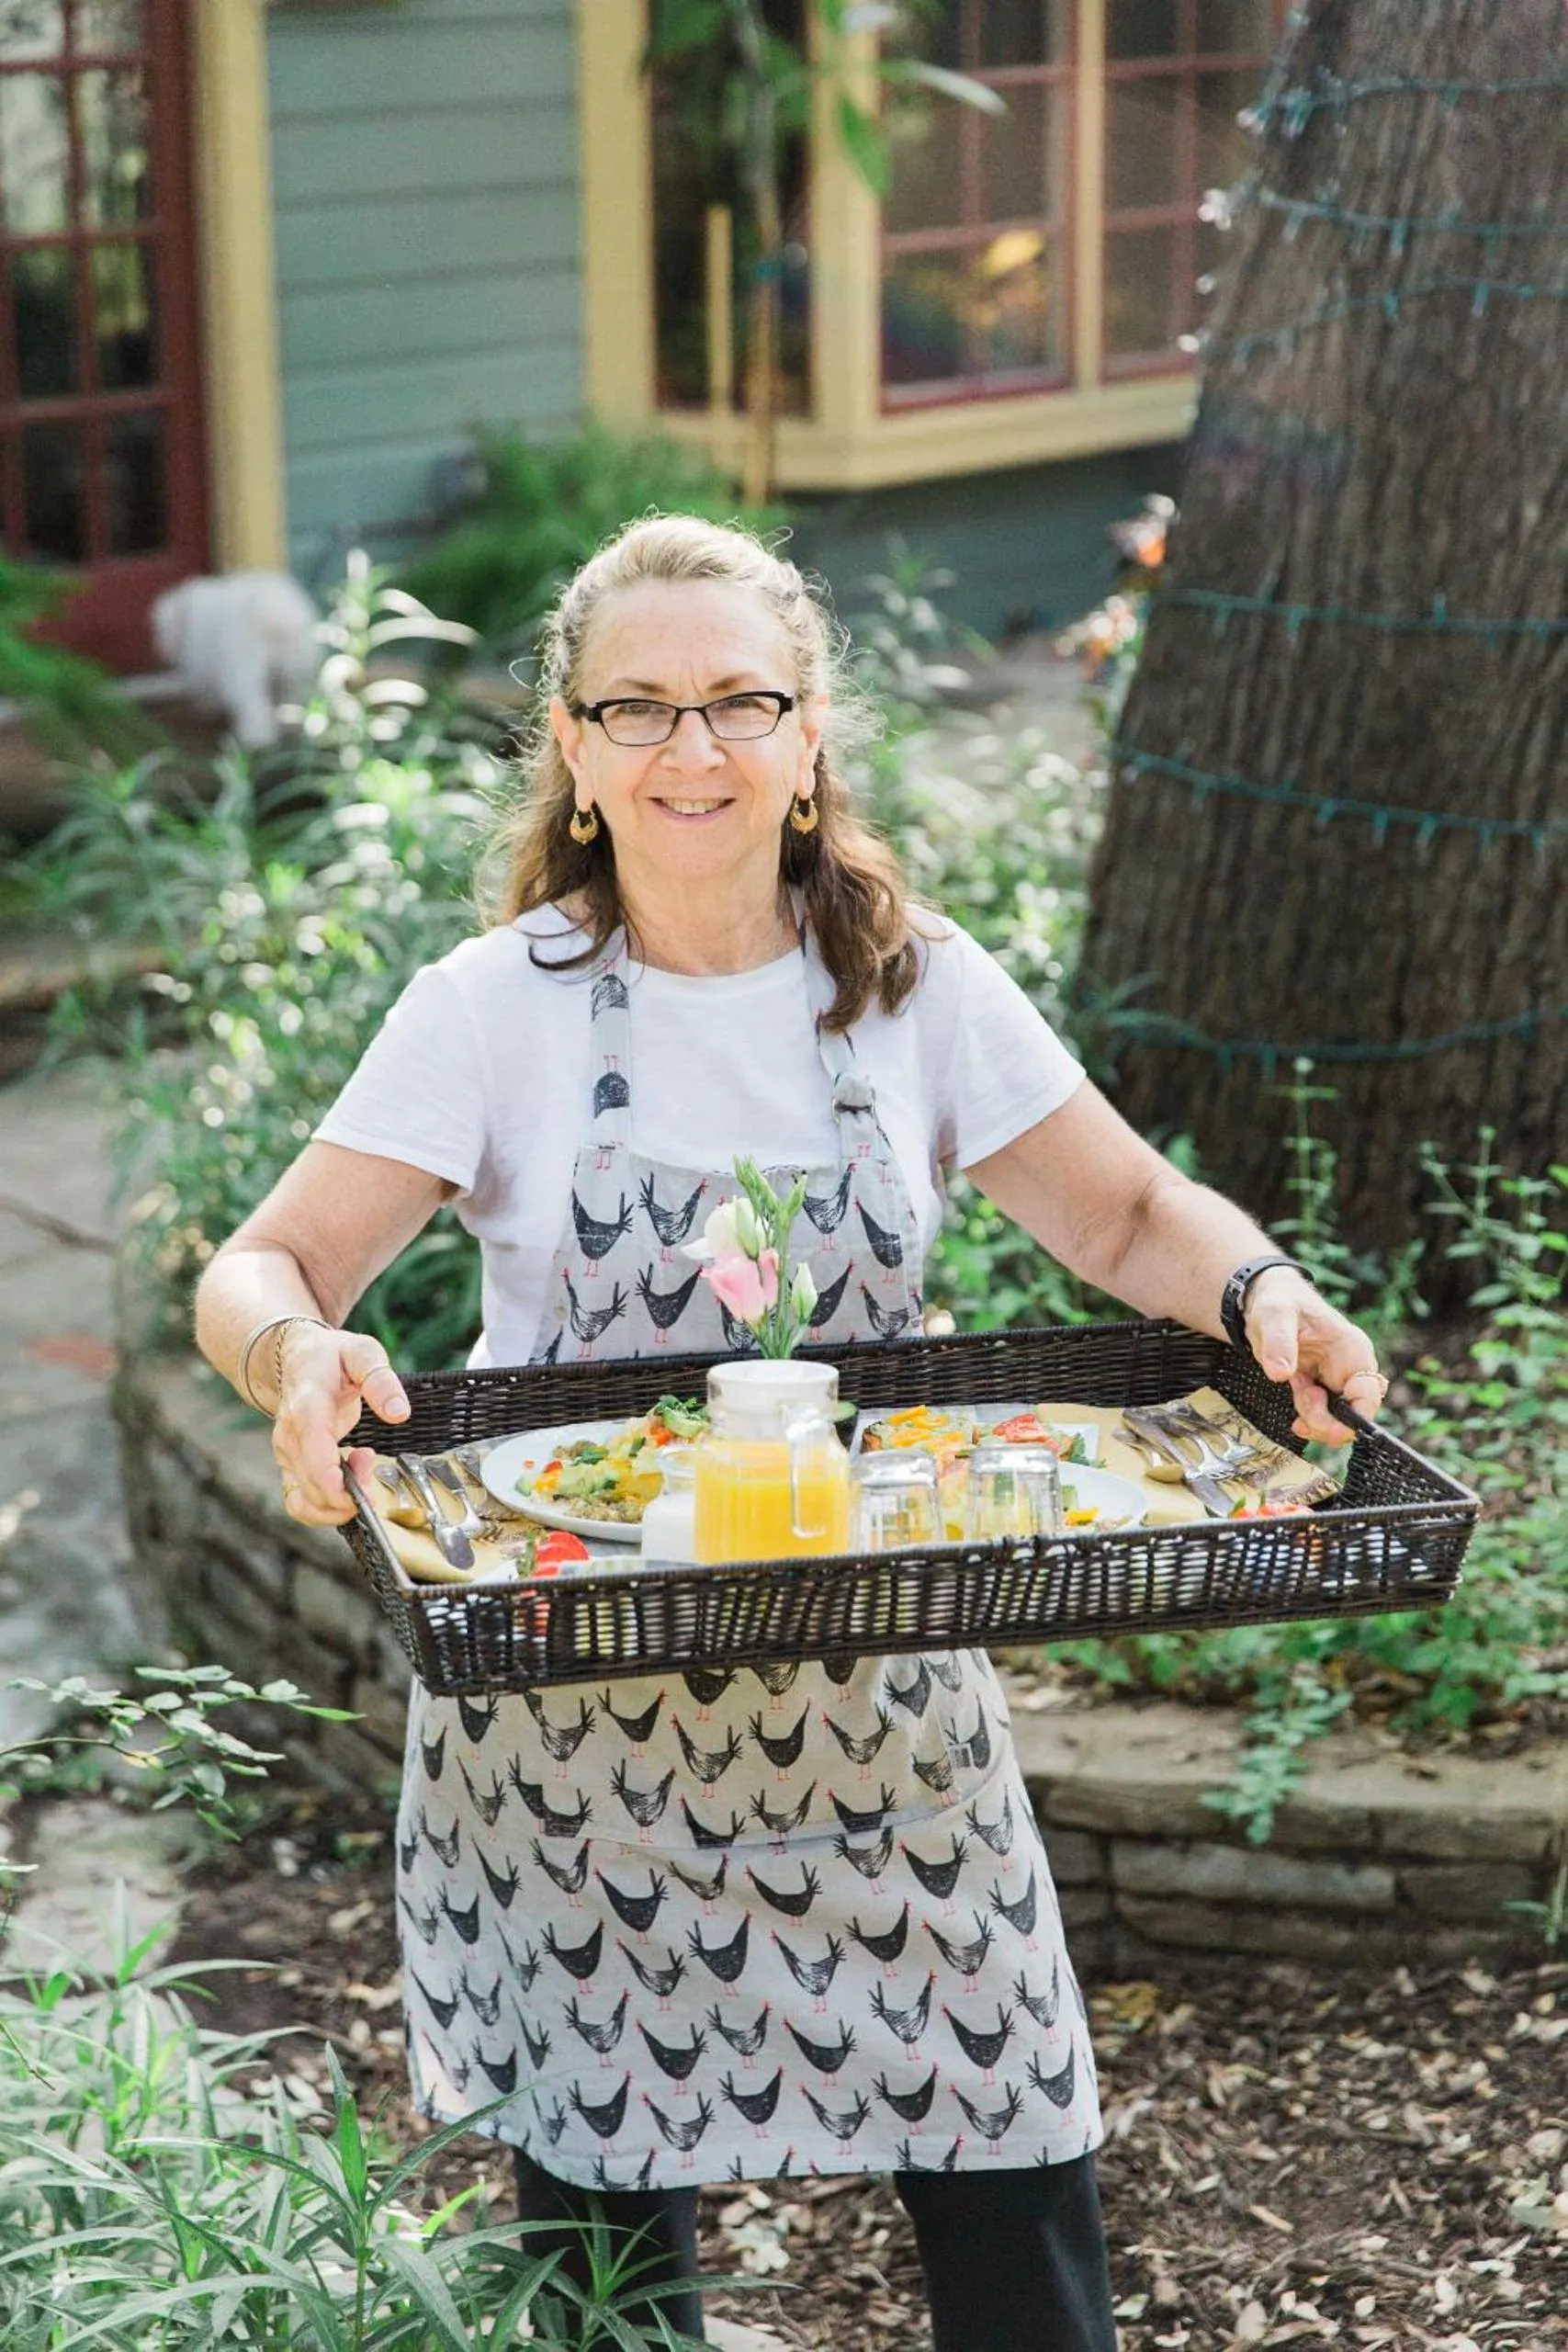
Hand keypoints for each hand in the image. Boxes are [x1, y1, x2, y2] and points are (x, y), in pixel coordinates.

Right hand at [271, 1323, 409, 1523]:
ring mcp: (285, 1454)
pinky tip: (348, 1485)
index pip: (314, 1458)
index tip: (364, 1495)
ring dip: (338, 1504)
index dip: (336, 1487)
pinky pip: (300, 1503)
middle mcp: (289, 1436)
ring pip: (303, 1501)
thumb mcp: (363, 1353)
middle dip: (349, 1494)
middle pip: (312, 1487)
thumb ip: (381, 1381)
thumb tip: (399, 1414)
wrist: (297, 1357)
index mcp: (307, 1408)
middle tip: (371, 1461)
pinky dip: (325, 1508)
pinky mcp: (289, 1466)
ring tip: (361, 1467)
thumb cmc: (332, 1357)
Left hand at [1243, 1268, 1387, 1445]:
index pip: (1368, 1395)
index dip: (1354, 1419)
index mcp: (1352, 1350)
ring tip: (1295, 1384)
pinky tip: (1295, 1414)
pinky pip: (1324, 1417)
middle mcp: (1352, 1368)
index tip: (1330, 1430)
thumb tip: (1279, 1373)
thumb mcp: (1275, 1315)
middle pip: (1352, 1415)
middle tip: (1301, 1393)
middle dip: (1324, 1418)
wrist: (1268, 1301)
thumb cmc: (1279, 1302)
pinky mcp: (1324, 1389)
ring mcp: (1339, 1380)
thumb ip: (1279, 1342)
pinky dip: (1308, 1420)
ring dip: (1312, 1415)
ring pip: (1336, 1420)